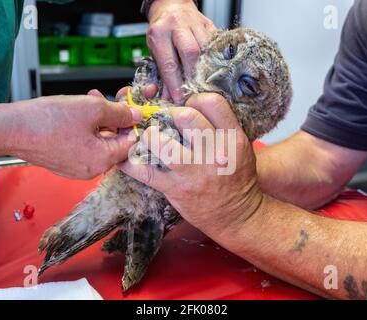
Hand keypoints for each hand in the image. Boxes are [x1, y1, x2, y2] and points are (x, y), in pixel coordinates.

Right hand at [7, 90, 142, 179]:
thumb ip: (119, 113)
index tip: (130, 107)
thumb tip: (135, 115)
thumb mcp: (92, 109)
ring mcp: (75, 167)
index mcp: (102, 161)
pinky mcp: (63, 161)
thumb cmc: (49, 120)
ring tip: (91, 97)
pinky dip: (85, 127)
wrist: (11, 129)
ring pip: (97, 140)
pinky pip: (82, 143)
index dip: (132, 123)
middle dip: (113, 117)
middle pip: (113, 141)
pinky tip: (78, 109)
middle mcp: (91, 169)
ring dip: (99, 118)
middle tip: (109, 97)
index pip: (130, 143)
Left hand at [118, 93, 261, 237]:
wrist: (236, 215)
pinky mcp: (175, 188)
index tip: (189, 106)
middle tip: (167, 120)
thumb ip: (221, 127)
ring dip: (150, 135)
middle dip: (171, 113)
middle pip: (185, 116)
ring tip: (151, 136)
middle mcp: (213, 152)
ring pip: (161, 141)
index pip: (211, 102)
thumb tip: (192, 105)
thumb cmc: (237, 178)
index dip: (195, 99)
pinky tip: (126, 157)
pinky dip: (130, 163)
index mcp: (232, 139)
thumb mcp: (241, 148)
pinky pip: (145, 171)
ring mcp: (192, 171)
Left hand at [147, 0, 216, 102]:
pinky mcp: (209, 24)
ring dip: (206, 68)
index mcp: (159, 33)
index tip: (179, 98)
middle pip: (190, 53)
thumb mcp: (155, 52)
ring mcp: (195, 23)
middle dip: (193, 75)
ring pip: (206, 49)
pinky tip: (212, 68)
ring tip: (204, 81)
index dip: (175, 84)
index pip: (169, 64)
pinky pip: (215, 44)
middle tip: (194, 90)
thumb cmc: (163, 32)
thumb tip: (169, 97)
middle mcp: (177, 25)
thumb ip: (162, 74)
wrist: (171, 7)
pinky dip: (215, 58)